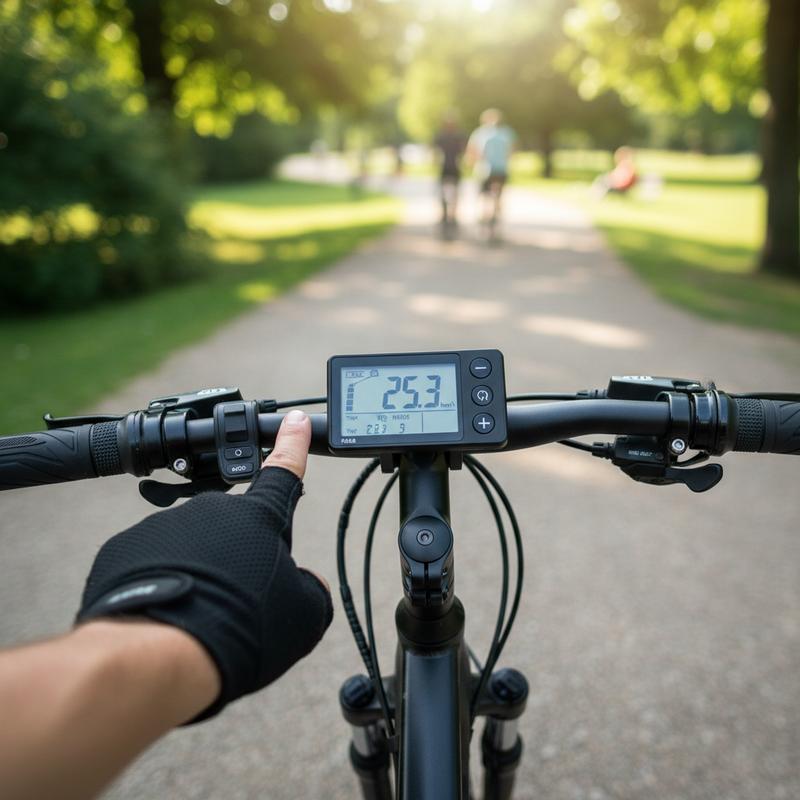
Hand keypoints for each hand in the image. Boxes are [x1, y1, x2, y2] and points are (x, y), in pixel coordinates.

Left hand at [76, 409, 331, 721]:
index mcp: (259, 517)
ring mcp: (166, 526)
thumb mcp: (304, 616)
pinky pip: (151, 564)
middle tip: (235, 604)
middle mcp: (212, 511)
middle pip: (234, 531)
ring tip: (198, 619)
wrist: (160, 655)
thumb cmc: (241, 630)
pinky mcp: (126, 547)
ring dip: (198, 577)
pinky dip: (162, 586)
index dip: (294, 445)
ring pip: (191, 550)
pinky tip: (165, 618)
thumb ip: (310, 589)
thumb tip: (303, 584)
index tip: (295, 422)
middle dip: (236, 560)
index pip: (285, 472)